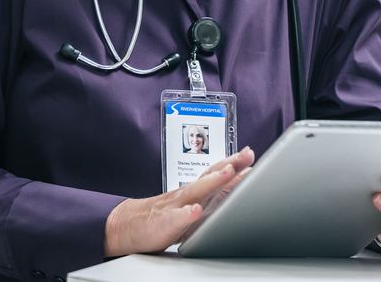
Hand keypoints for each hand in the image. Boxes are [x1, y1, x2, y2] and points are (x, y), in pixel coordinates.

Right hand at [104, 147, 254, 256]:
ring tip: (227, 173)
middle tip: (246, 155)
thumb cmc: (168, 216)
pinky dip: (186, 214)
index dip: (235, 163)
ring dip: (212, 182)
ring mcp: (176, 207)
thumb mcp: (197, 204)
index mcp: (197, 191)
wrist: (130, 226)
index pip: (216, 172)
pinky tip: (194, 211)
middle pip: (209, 175)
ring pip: (195, 192)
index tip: (250, 153)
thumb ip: (219, 193)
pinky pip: (176, 218)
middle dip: (229, 165)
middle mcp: (187, 194)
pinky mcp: (165, 223)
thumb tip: (245, 180)